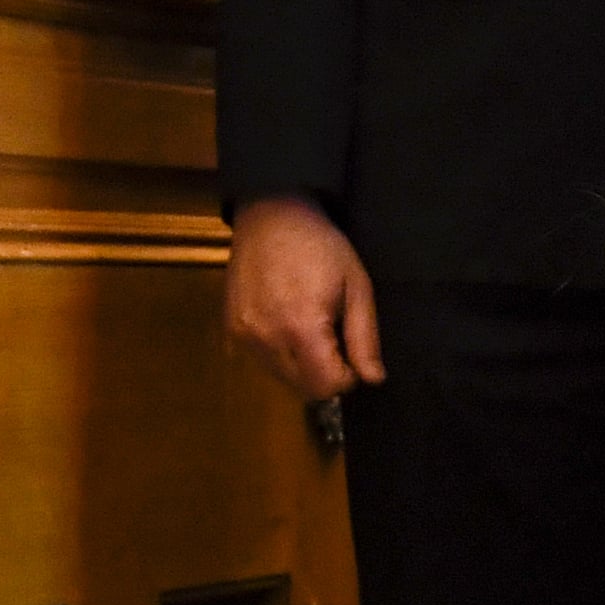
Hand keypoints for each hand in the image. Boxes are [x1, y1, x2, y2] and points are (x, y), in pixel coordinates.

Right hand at [225, 195, 384, 403]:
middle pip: (303, 388)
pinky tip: (286, 321)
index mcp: (302, 327)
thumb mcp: (357, 286)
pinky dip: (279, 353)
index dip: (347, 376)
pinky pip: (261, 360)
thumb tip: (372, 380)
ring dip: (301, 366)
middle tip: (334, 338)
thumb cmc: (322, 247)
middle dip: (324, 373)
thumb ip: (365, 338)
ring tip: (309, 326)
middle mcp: (267, 338)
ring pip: (282, 377)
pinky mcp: (232, 329)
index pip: (326, 386)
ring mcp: (244, 336)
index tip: (351, 353)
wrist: (272, 216)